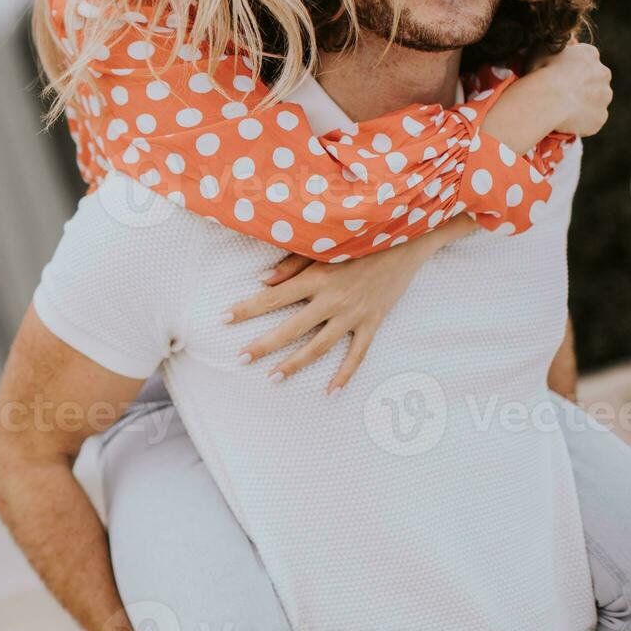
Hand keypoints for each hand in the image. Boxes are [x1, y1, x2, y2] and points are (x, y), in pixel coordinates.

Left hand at [224, 246, 424, 392]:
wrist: (406, 240)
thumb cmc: (360, 239)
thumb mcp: (325, 247)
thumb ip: (291, 265)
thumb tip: (262, 281)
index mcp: (316, 277)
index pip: (273, 297)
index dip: (247, 309)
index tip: (223, 319)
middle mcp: (333, 299)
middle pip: (291, 328)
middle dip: (264, 344)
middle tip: (240, 358)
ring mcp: (354, 314)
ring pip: (320, 346)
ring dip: (295, 364)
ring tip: (273, 378)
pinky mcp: (373, 322)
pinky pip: (358, 354)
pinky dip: (345, 375)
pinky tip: (330, 392)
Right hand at [528, 40, 611, 136]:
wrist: (548, 98)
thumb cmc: (541, 72)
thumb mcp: (542, 51)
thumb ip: (555, 49)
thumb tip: (560, 47)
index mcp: (589, 54)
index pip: (583, 61)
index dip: (569, 70)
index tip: (556, 77)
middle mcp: (603, 73)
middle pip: (593, 80)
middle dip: (581, 87)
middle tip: (559, 95)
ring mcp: (604, 97)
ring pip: (594, 101)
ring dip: (582, 104)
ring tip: (561, 110)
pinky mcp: (600, 116)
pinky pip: (590, 120)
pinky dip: (580, 121)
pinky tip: (564, 122)